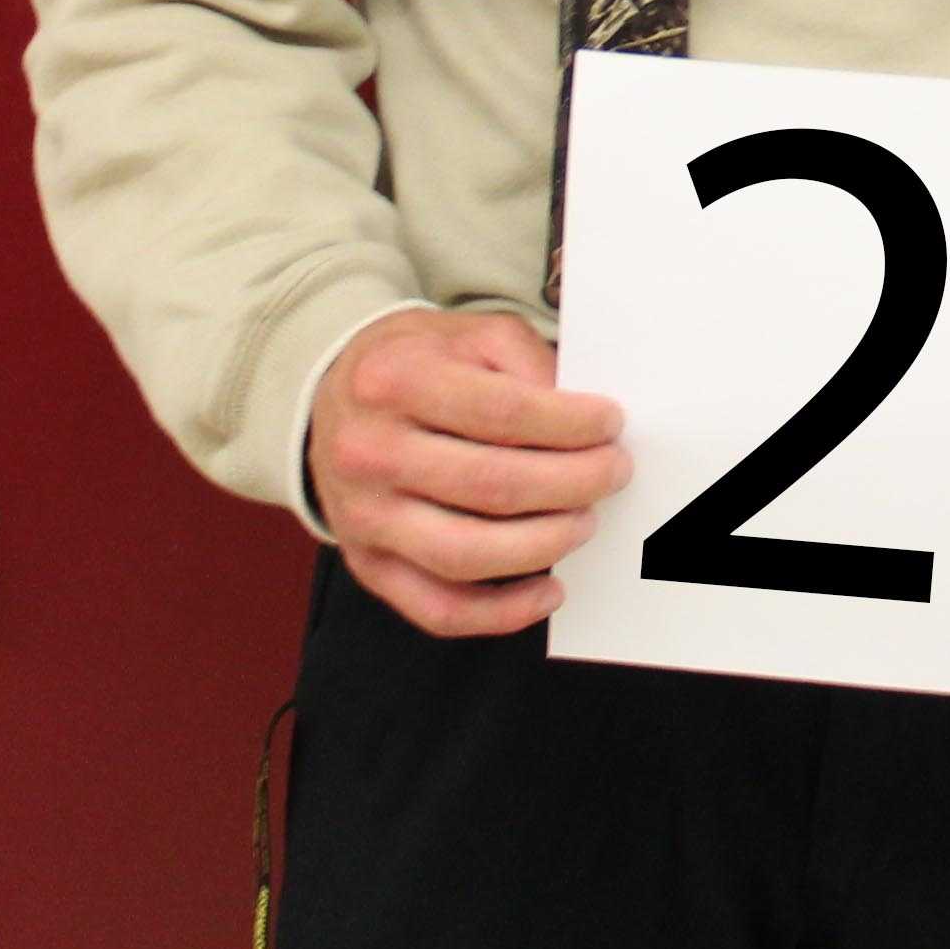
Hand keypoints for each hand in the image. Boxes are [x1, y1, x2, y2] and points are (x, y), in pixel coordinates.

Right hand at [308, 310, 628, 637]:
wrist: (335, 396)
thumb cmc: (419, 365)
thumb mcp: (472, 335)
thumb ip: (527, 364)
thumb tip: (584, 422)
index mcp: (396, 381)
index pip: (504, 412)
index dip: (571, 424)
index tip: (611, 425)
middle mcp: (369, 452)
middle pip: (493, 486)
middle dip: (574, 484)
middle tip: (614, 472)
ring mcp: (363, 516)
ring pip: (468, 554)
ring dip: (546, 544)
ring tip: (585, 522)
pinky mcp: (367, 564)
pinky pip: (440, 608)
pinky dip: (503, 613)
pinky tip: (550, 590)